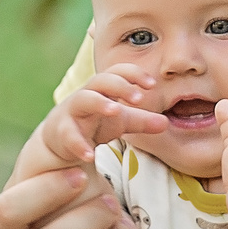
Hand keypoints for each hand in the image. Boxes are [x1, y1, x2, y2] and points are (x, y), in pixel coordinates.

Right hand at [33, 65, 167, 169]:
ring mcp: (71, 112)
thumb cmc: (94, 124)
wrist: (61, 140)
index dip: (133, 74)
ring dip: (99, 103)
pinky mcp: (61, 132)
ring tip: (116, 110)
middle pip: (100, 81)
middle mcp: (86, 96)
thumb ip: (142, 121)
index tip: (152, 83)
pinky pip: (69, 135)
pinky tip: (90, 156)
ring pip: (82, 100)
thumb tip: (166, 123)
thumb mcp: (121, 122)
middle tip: (139, 98)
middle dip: (119, 85)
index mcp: (103, 90)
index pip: (117, 72)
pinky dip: (79, 144)